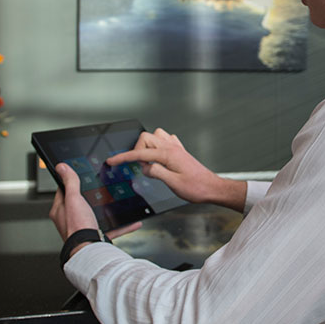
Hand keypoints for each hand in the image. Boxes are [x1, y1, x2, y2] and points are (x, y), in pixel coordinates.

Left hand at [48, 163, 140, 257]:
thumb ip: (70, 182)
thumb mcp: (73, 198)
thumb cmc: (78, 226)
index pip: (64, 190)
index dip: (71, 181)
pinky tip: (132, 222)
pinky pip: (112, 229)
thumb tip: (62, 167)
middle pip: (81, 203)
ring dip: (108, 210)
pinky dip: (123, 225)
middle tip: (102, 186)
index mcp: (60, 210)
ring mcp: (84, 228)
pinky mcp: (97, 236)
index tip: (80, 174)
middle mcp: (70, 220)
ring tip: (117, 202)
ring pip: (97, 216)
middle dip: (93, 195)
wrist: (89, 250)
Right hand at [106, 128, 245, 211]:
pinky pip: (165, 139)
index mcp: (169, 154)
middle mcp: (172, 147)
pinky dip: (158, 146)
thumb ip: (156, 172)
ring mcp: (176, 148)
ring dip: (148, 147)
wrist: (212, 188)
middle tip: (141, 166)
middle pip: (145, 138)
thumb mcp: (173, 184)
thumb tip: (145, 166)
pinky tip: (159, 158)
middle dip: (138, 151)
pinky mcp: (179, 151)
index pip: (140, 154)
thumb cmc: (196, 188)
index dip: (123, 157)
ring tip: (149, 162)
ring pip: (155, 135)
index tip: (112, 161)